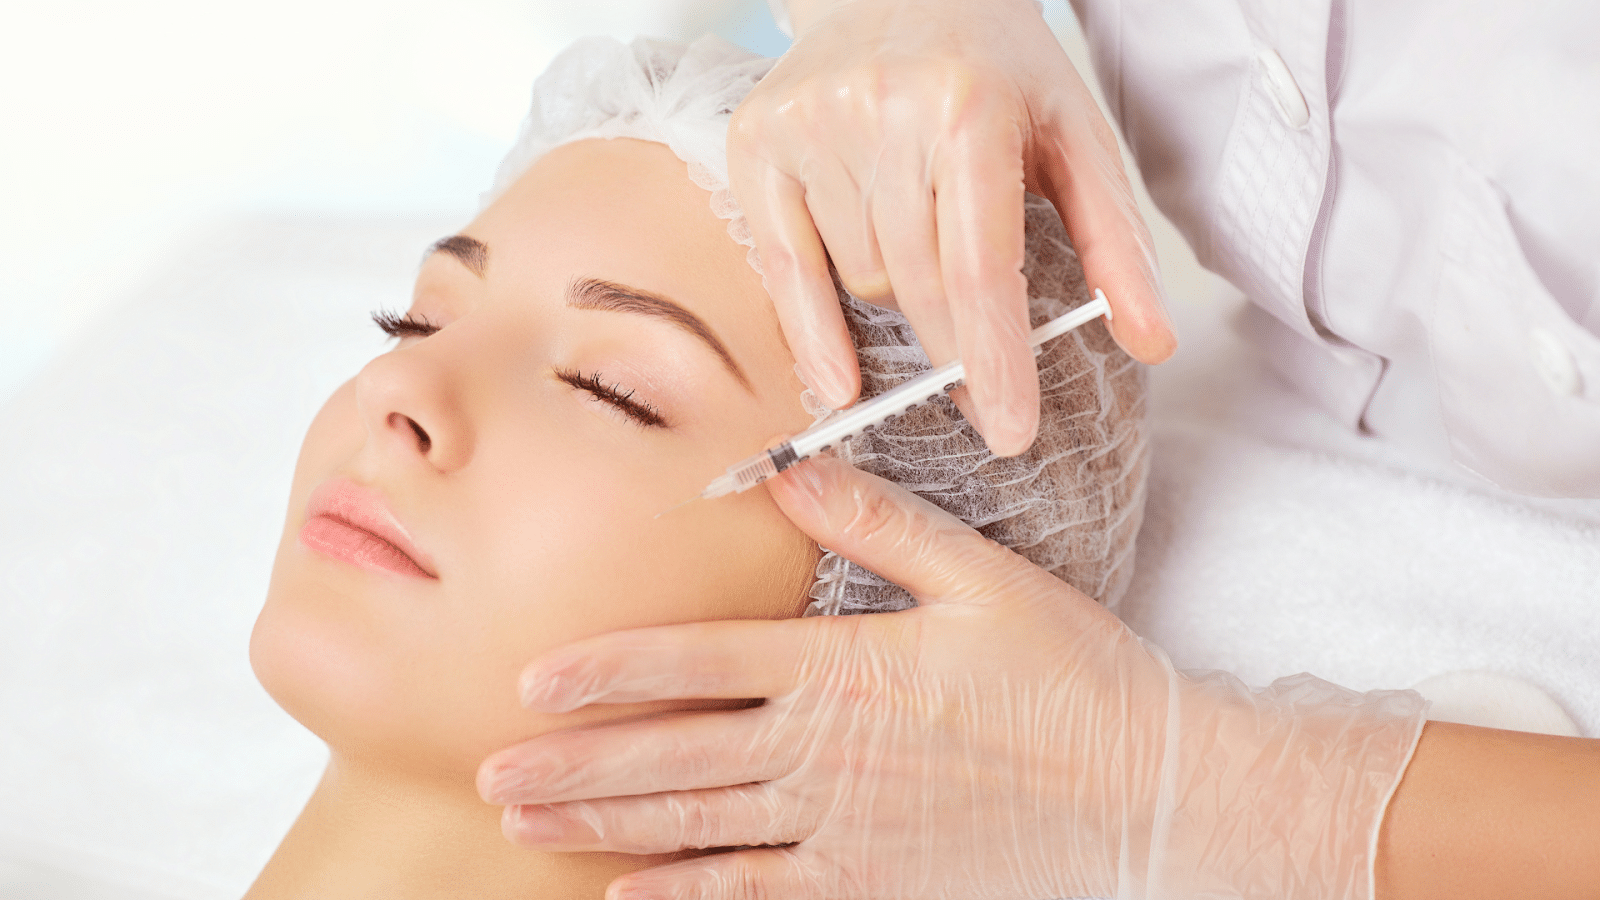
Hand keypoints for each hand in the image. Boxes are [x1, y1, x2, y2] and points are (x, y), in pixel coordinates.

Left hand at [478, 457, 1425, 899]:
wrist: (1148, 793)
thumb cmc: (1068, 677)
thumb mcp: (983, 578)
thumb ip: (879, 524)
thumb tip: (792, 473)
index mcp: (845, 668)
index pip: (699, 665)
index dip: (609, 672)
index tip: (533, 680)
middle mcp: (825, 752)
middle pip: (672, 755)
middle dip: (573, 761)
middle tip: (489, 766)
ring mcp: (842, 827)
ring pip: (696, 826)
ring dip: (602, 824)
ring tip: (525, 823)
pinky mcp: (870, 881)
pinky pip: (757, 894)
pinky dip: (686, 894)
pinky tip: (626, 895)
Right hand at [728, 0, 1175, 455]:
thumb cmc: (995, 67)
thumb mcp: (1074, 134)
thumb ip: (1115, 241)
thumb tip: (1151, 343)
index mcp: (970, 108)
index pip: (979, 266)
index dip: (993, 360)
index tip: (1009, 431)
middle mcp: (882, 111)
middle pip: (918, 286)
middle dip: (955, 354)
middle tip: (984, 399)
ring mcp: (812, 125)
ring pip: (860, 280)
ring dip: (899, 306)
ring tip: (925, 266)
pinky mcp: (758, 141)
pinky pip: (783, 267)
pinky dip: (810, 332)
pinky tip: (836, 381)